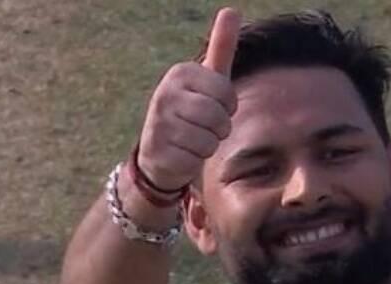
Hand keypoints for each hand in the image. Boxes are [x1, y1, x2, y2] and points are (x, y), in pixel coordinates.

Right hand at [134, 7, 240, 191]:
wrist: (160, 153)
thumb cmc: (191, 112)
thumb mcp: (207, 81)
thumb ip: (220, 48)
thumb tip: (232, 9)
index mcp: (181, 73)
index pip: (227, 94)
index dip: (227, 107)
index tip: (212, 106)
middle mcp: (165, 93)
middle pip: (218, 117)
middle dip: (219, 128)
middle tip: (203, 127)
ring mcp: (159, 121)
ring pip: (209, 139)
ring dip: (207, 145)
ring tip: (192, 139)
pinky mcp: (158, 149)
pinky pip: (196, 159)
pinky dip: (194, 161)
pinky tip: (181, 154)